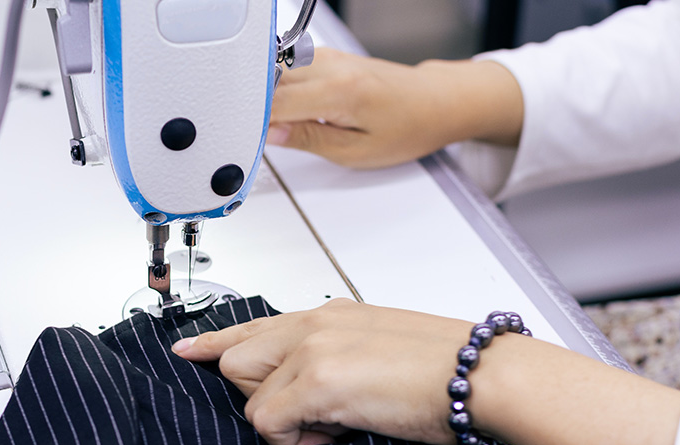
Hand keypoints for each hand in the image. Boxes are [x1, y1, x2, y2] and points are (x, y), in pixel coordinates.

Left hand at [172, 299, 474, 444]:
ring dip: (283, 421)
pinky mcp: (318, 380)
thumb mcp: (382, 349)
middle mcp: (315, 324)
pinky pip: (268, 422)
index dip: (216, 340)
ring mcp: (313, 349)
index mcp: (331, 314)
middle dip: (263, 397)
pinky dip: (292, 441)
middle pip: (238, 360)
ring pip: (249, 395)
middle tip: (316, 417)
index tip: (189, 349)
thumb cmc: (452, 369)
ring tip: (336, 425)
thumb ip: (339, 358)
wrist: (489, 376)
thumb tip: (312, 396)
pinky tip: (334, 435)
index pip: (255, 324)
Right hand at [267, 48, 523, 167]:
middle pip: (270, 85)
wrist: (434, 102)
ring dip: (267, 98)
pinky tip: (288, 109)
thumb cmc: (408, 127)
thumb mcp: (356, 151)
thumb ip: (308, 140)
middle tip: (253, 138)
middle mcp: (331, 66)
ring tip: (273, 124)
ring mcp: (328, 57)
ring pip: (276, 74)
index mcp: (338, 91)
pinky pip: (290, 70)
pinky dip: (281, 89)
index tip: (244, 141)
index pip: (274, 104)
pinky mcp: (328, 57)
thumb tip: (270, 134)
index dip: (253, 124)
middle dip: (256, 111)